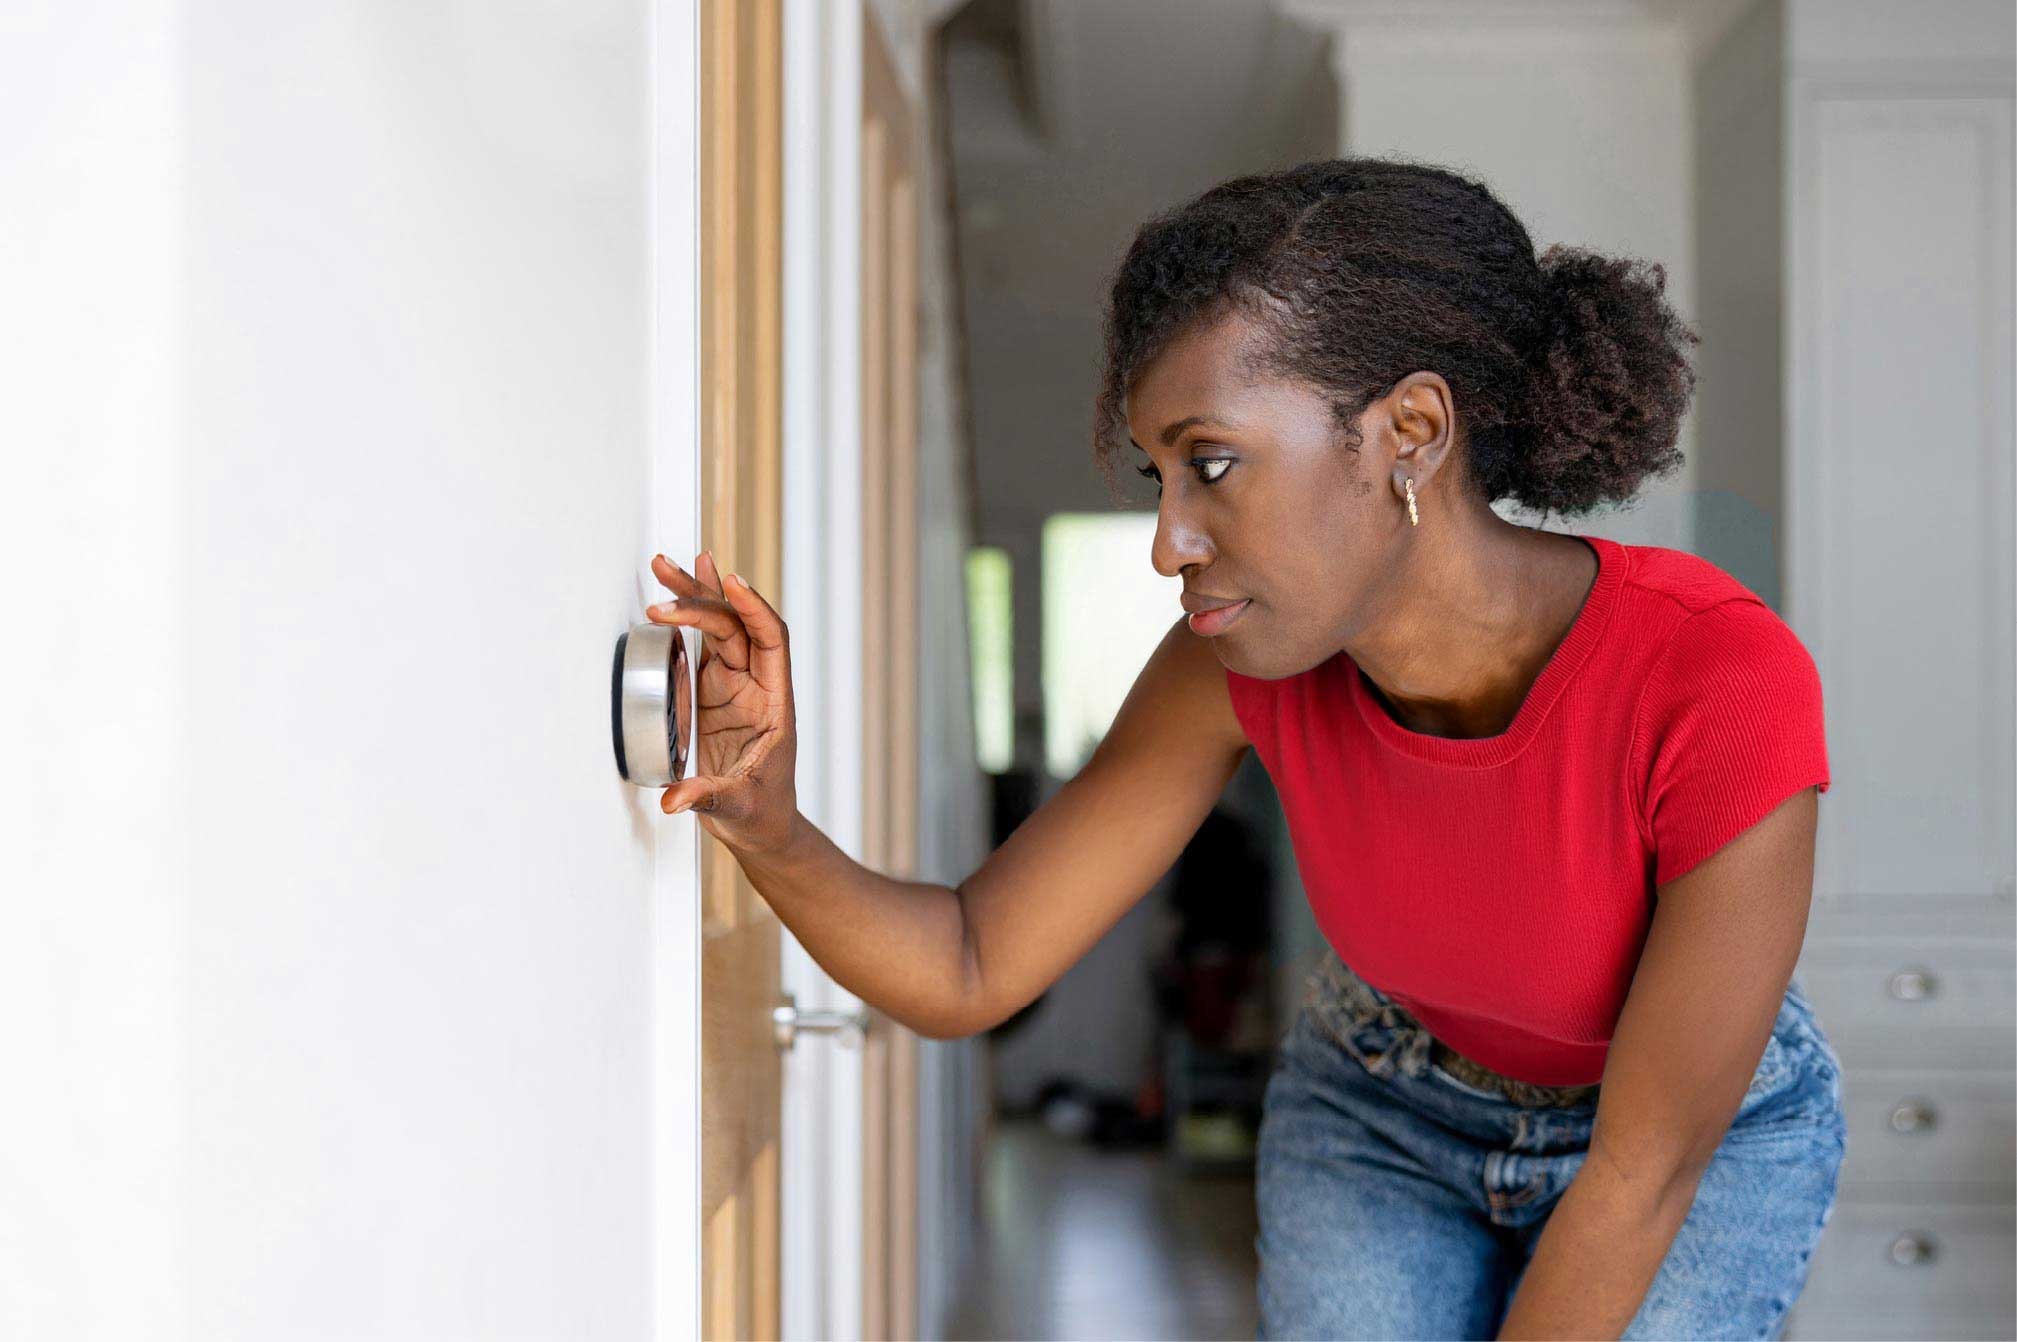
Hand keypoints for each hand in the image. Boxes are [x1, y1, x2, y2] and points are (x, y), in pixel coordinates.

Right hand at [645, 550, 798, 854]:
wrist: (761, 824)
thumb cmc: (762, 812)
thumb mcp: (738, 806)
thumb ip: (707, 796)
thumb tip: (675, 797)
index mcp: (774, 702)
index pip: (770, 640)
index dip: (753, 609)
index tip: (732, 584)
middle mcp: (756, 686)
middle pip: (736, 625)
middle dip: (703, 596)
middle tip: (668, 574)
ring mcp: (733, 686)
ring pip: (718, 628)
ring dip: (693, 596)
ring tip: (665, 565)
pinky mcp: (711, 692)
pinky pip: (702, 645)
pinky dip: (690, 615)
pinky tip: (681, 587)